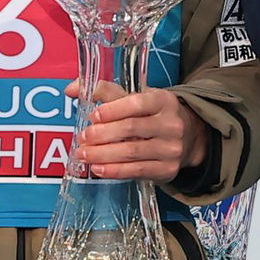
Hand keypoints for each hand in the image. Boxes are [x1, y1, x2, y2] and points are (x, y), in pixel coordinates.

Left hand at [67, 79, 206, 182]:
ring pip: (132, 152)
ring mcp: (171, 148)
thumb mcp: (137, 97)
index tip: (93, 116)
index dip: (113, 110)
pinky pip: (137, 171)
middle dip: (102, 135)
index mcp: (163, 100)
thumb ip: (105, 92)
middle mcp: (171, 124)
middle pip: (131, 129)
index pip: (136, 103)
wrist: (188, 138)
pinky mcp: (167, 169)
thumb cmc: (153, 114)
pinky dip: (115, 171)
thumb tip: (71, 89)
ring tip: (84, 155)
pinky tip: (99, 168)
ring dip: (103, 154)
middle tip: (83, 138)